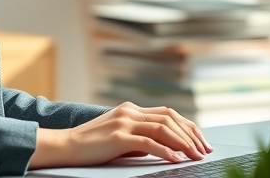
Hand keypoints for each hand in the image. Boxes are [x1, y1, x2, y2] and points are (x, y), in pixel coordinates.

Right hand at [28, 102, 212, 168]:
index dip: (188, 127)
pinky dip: (167, 151)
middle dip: (191, 135)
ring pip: (163, 128)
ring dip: (184, 143)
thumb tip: (159, 148)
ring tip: (195, 156)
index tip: (201, 142)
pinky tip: (177, 159)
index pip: (167, 113)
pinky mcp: (119, 137)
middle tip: (204, 151)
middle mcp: (129, 112)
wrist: (65, 146)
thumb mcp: (118, 138)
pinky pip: (150, 143)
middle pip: (170, 118)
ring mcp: (124, 122)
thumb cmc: (90, 146)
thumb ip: (138, 138)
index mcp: (130, 110)